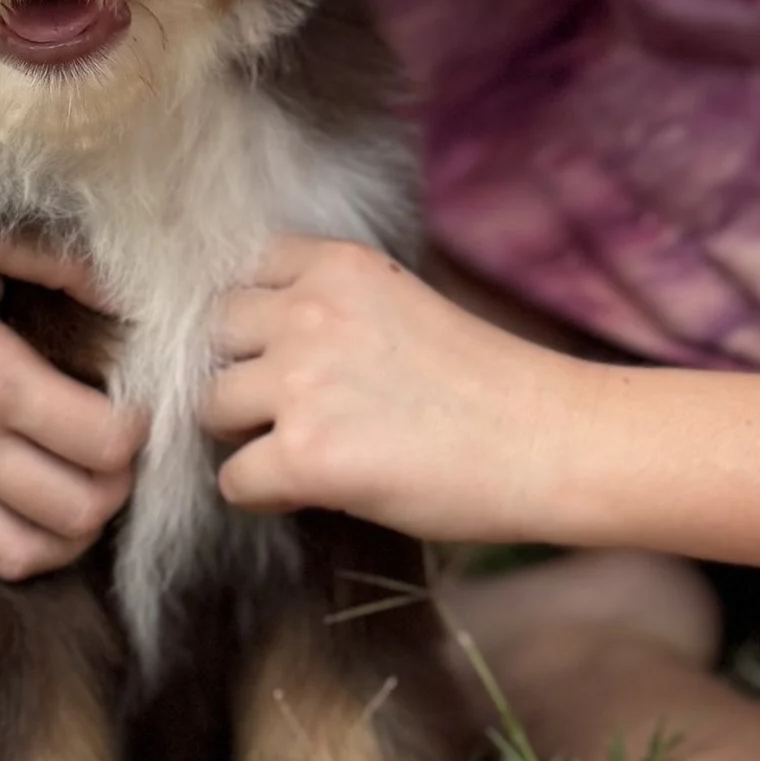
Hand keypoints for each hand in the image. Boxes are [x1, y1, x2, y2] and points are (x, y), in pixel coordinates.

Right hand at [0, 190, 142, 576]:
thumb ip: (64, 264)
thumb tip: (134, 292)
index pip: (104, 445)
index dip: (140, 430)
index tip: (138, 403)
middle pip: (71, 513)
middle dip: (113, 490)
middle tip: (115, 452)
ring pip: (5, 552)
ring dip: (53, 537)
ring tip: (69, 492)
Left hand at [202, 237, 573, 539]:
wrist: (549, 441)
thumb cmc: (491, 383)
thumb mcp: (404, 305)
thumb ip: (336, 307)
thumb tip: (268, 342)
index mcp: (337, 266)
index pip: (246, 274)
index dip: (259, 321)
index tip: (286, 353)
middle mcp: (308, 312)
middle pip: (216, 336)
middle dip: (242, 372)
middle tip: (290, 409)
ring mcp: (301, 383)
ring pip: (210, 407)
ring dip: (245, 434)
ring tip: (304, 451)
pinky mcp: (305, 455)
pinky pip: (233, 480)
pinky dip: (262, 494)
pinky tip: (311, 493)